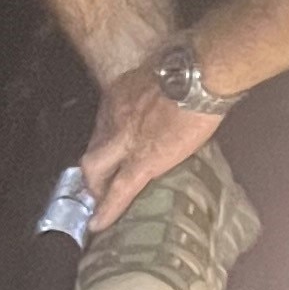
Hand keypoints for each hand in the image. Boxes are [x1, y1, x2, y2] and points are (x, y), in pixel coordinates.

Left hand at [80, 56, 221, 232]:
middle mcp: (114, 116)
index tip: (112, 149)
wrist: (197, 73)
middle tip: (95, 186)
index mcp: (122, 94)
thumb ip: (162, 87)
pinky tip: (98, 225)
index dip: (107, 140)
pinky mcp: (142, 161)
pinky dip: (107, 210)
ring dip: (96, 189)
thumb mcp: (164, 71)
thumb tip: (177, 93)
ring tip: (98, 207)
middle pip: (92, 146)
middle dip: (91, 169)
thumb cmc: (191, 64)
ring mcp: (124, 139)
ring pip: (95, 168)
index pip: (106, 123)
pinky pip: (119, 190)